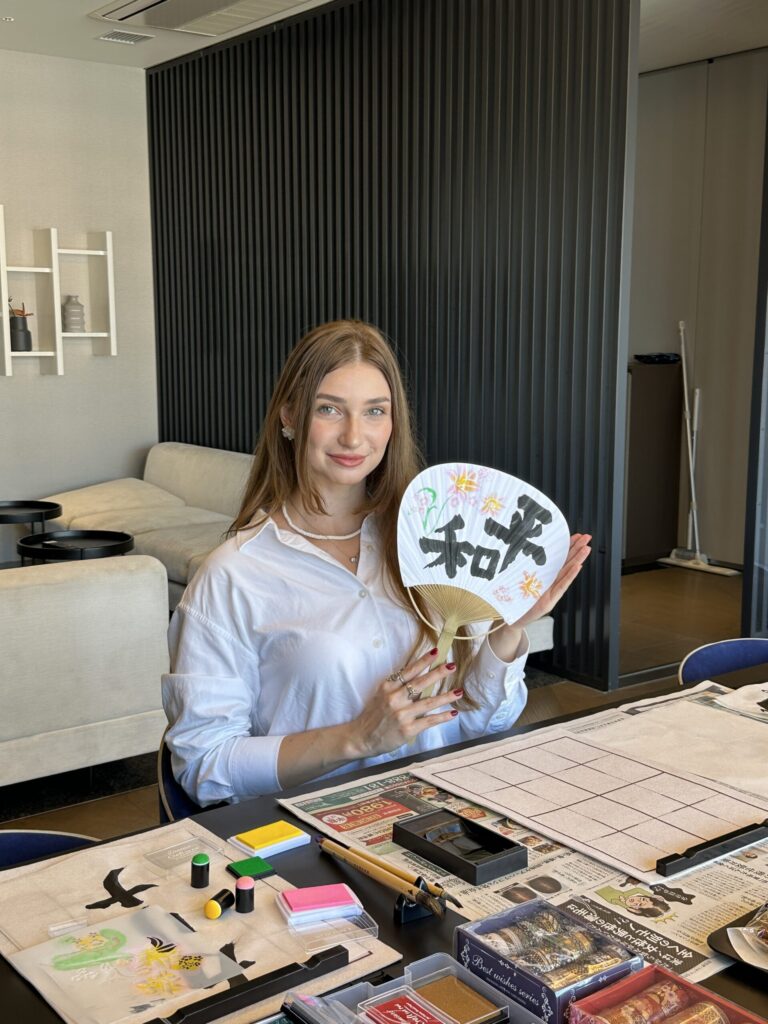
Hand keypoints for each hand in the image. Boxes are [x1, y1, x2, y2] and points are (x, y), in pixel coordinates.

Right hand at [348, 650, 463, 758]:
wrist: (361, 738)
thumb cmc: (373, 715)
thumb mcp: (381, 695)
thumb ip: (397, 686)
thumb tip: (417, 675)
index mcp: (388, 687)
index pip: (408, 671)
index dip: (423, 661)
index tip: (435, 651)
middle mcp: (395, 699)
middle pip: (420, 683)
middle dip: (438, 673)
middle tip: (451, 666)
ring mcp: (402, 715)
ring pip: (428, 703)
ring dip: (446, 696)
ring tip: (459, 692)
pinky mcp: (407, 729)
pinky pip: (429, 721)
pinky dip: (442, 717)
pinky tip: (452, 713)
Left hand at [513, 533, 591, 628]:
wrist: (512, 619)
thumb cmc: (516, 600)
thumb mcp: (521, 580)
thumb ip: (527, 569)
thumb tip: (525, 550)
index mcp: (546, 577)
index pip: (559, 559)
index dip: (568, 547)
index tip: (576, 536)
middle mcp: (551, 584)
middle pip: (566, 563)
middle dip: (577, 549)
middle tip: (587, 537)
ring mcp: (551, 592)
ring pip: (566, 573)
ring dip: (577, 560)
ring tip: (587, 548)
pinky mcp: (548, 602)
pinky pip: (560, 586)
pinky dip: (570, 577)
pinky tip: (577, 567)